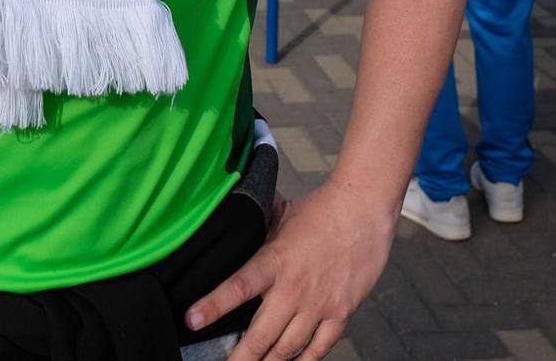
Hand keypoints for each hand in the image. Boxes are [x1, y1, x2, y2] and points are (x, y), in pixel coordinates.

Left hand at [186, 179, 393, 358]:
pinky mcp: (341, 312)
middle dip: (241, 358)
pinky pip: (320, 347)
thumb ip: (259, 230)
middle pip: (261, 336)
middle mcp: (293, 288)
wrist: (363, 208)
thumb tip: (236, 221)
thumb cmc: (321, 209)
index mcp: (274, 261)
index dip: (213, 306)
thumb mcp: (280, 215)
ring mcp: (319, 304)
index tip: (192, 321)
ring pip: (288, 349)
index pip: (237, 287)